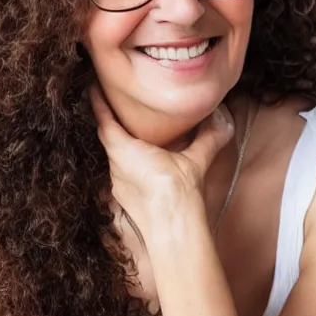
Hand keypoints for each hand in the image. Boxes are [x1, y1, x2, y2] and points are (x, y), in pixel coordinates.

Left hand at [91, 88, 233, 239]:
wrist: (172, 228)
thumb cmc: (177, 192)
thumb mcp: (195, 160)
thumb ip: (207, 138)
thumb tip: (221, 119)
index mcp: (124, 151)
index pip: (104, 121)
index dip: (98, 103)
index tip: (94, 87)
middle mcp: (115, 167)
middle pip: (108, 139)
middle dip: (110, 122)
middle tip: (116, 106)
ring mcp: (118, 185)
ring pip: (115, 158)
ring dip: (121, 145)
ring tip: (131, 133)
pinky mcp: (124, 199)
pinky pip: (122, 174)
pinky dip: (128, 164)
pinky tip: (142, 164)